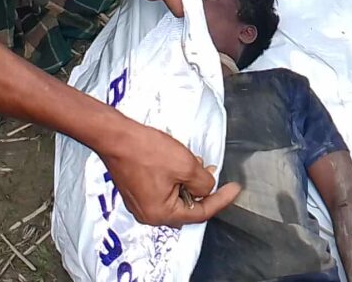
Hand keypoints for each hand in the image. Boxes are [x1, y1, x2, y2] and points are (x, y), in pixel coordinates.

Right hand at [101, 121, 241, 225]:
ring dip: (188, 183)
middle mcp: (149, 215)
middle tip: (212, 172)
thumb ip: (203, 182)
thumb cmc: (146, 151)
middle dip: (202, 190)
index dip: (221, 199)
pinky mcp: (136, 191)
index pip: (201, 213)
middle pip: (187, 208)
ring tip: (194, 163)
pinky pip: (163, 191)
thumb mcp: (186, 165)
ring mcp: (140, 203)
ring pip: (175, 198)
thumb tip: (207, 187)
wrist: (117, 137)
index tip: (235, 188)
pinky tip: (178, 163)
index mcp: (161, 214)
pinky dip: (175, 180)